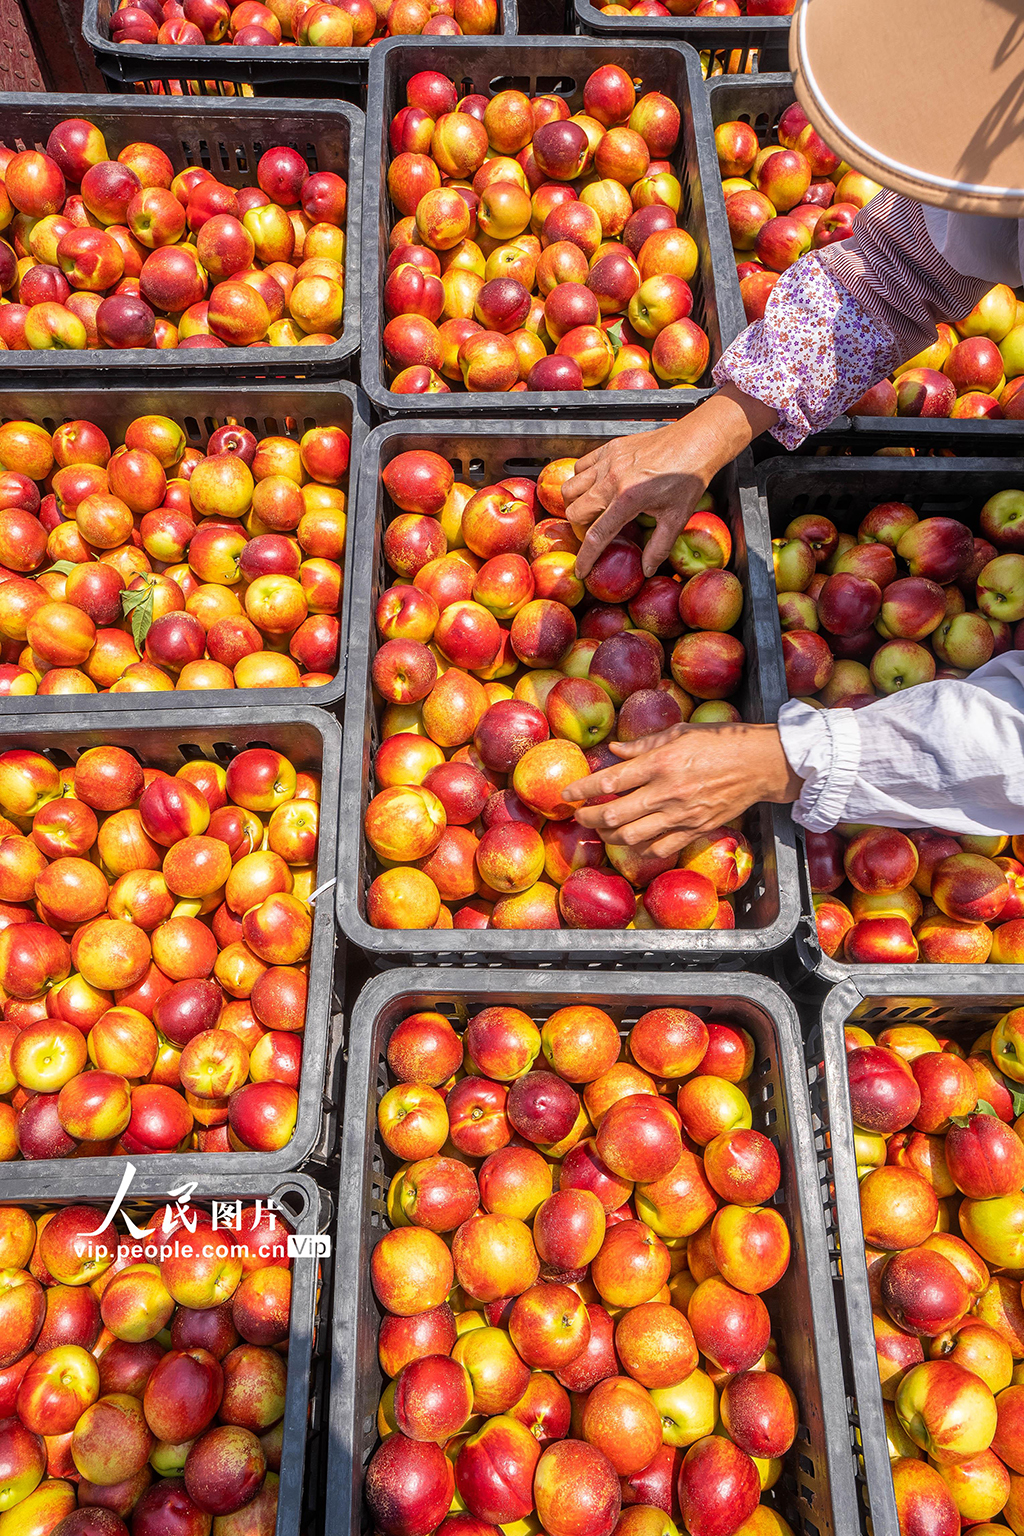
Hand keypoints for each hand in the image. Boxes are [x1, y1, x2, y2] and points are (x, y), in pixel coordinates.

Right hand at [562, 385, 779, 579]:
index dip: (585, 557)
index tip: (581, 570)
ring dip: (575, 504)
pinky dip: (581, 480)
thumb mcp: (677, 518)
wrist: (695, 441)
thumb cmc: (688, 478)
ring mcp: (608, 461)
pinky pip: (580, 466)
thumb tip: (646, 569)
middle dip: (580, 528)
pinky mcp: (610, 447)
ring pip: (570, 488)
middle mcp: (612, 479)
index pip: (596, 535)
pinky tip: (595, 486)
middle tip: (594, 533)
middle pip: (575, 511)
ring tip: (591, 511)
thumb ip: (659, 547)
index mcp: (628, 499)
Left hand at [563, 722, 802, 857]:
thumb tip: (613, 750)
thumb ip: (643, 745)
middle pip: (615, 815)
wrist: (759, 764)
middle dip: (589, 818)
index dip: (583, 789)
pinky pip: (659, 848)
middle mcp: (667, 792)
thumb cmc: (720, 742)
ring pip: (632, 837)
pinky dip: (640, 848)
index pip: (610, 780)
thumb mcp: (679, 733)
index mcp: (661, 763)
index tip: (568, 793)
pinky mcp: (695, 830)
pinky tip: (633, 841)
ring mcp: (681, 815)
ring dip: (610, 836)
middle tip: (579, 815)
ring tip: (602, 829)